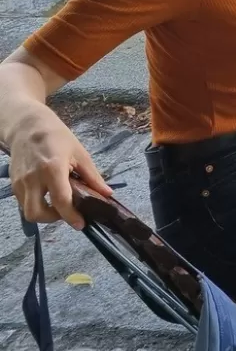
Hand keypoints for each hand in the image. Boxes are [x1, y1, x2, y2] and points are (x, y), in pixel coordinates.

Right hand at [7, 107, 111, 227]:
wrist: (28, 126)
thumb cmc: (57, 137)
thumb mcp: (80, 154)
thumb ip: (93, 177)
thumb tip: (107, 194)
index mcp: (52, 169)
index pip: (60, 200)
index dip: (71, 216)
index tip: (81, 224)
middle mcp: (32, 179)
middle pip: (36, 213)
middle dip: (53, 219)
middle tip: (67, 212)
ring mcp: (20, 182)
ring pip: (28, 211)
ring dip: (44, 214)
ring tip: (59, 204)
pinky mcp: (13, 184)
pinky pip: (24, 203)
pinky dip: (36, 205)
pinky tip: (48, 196)